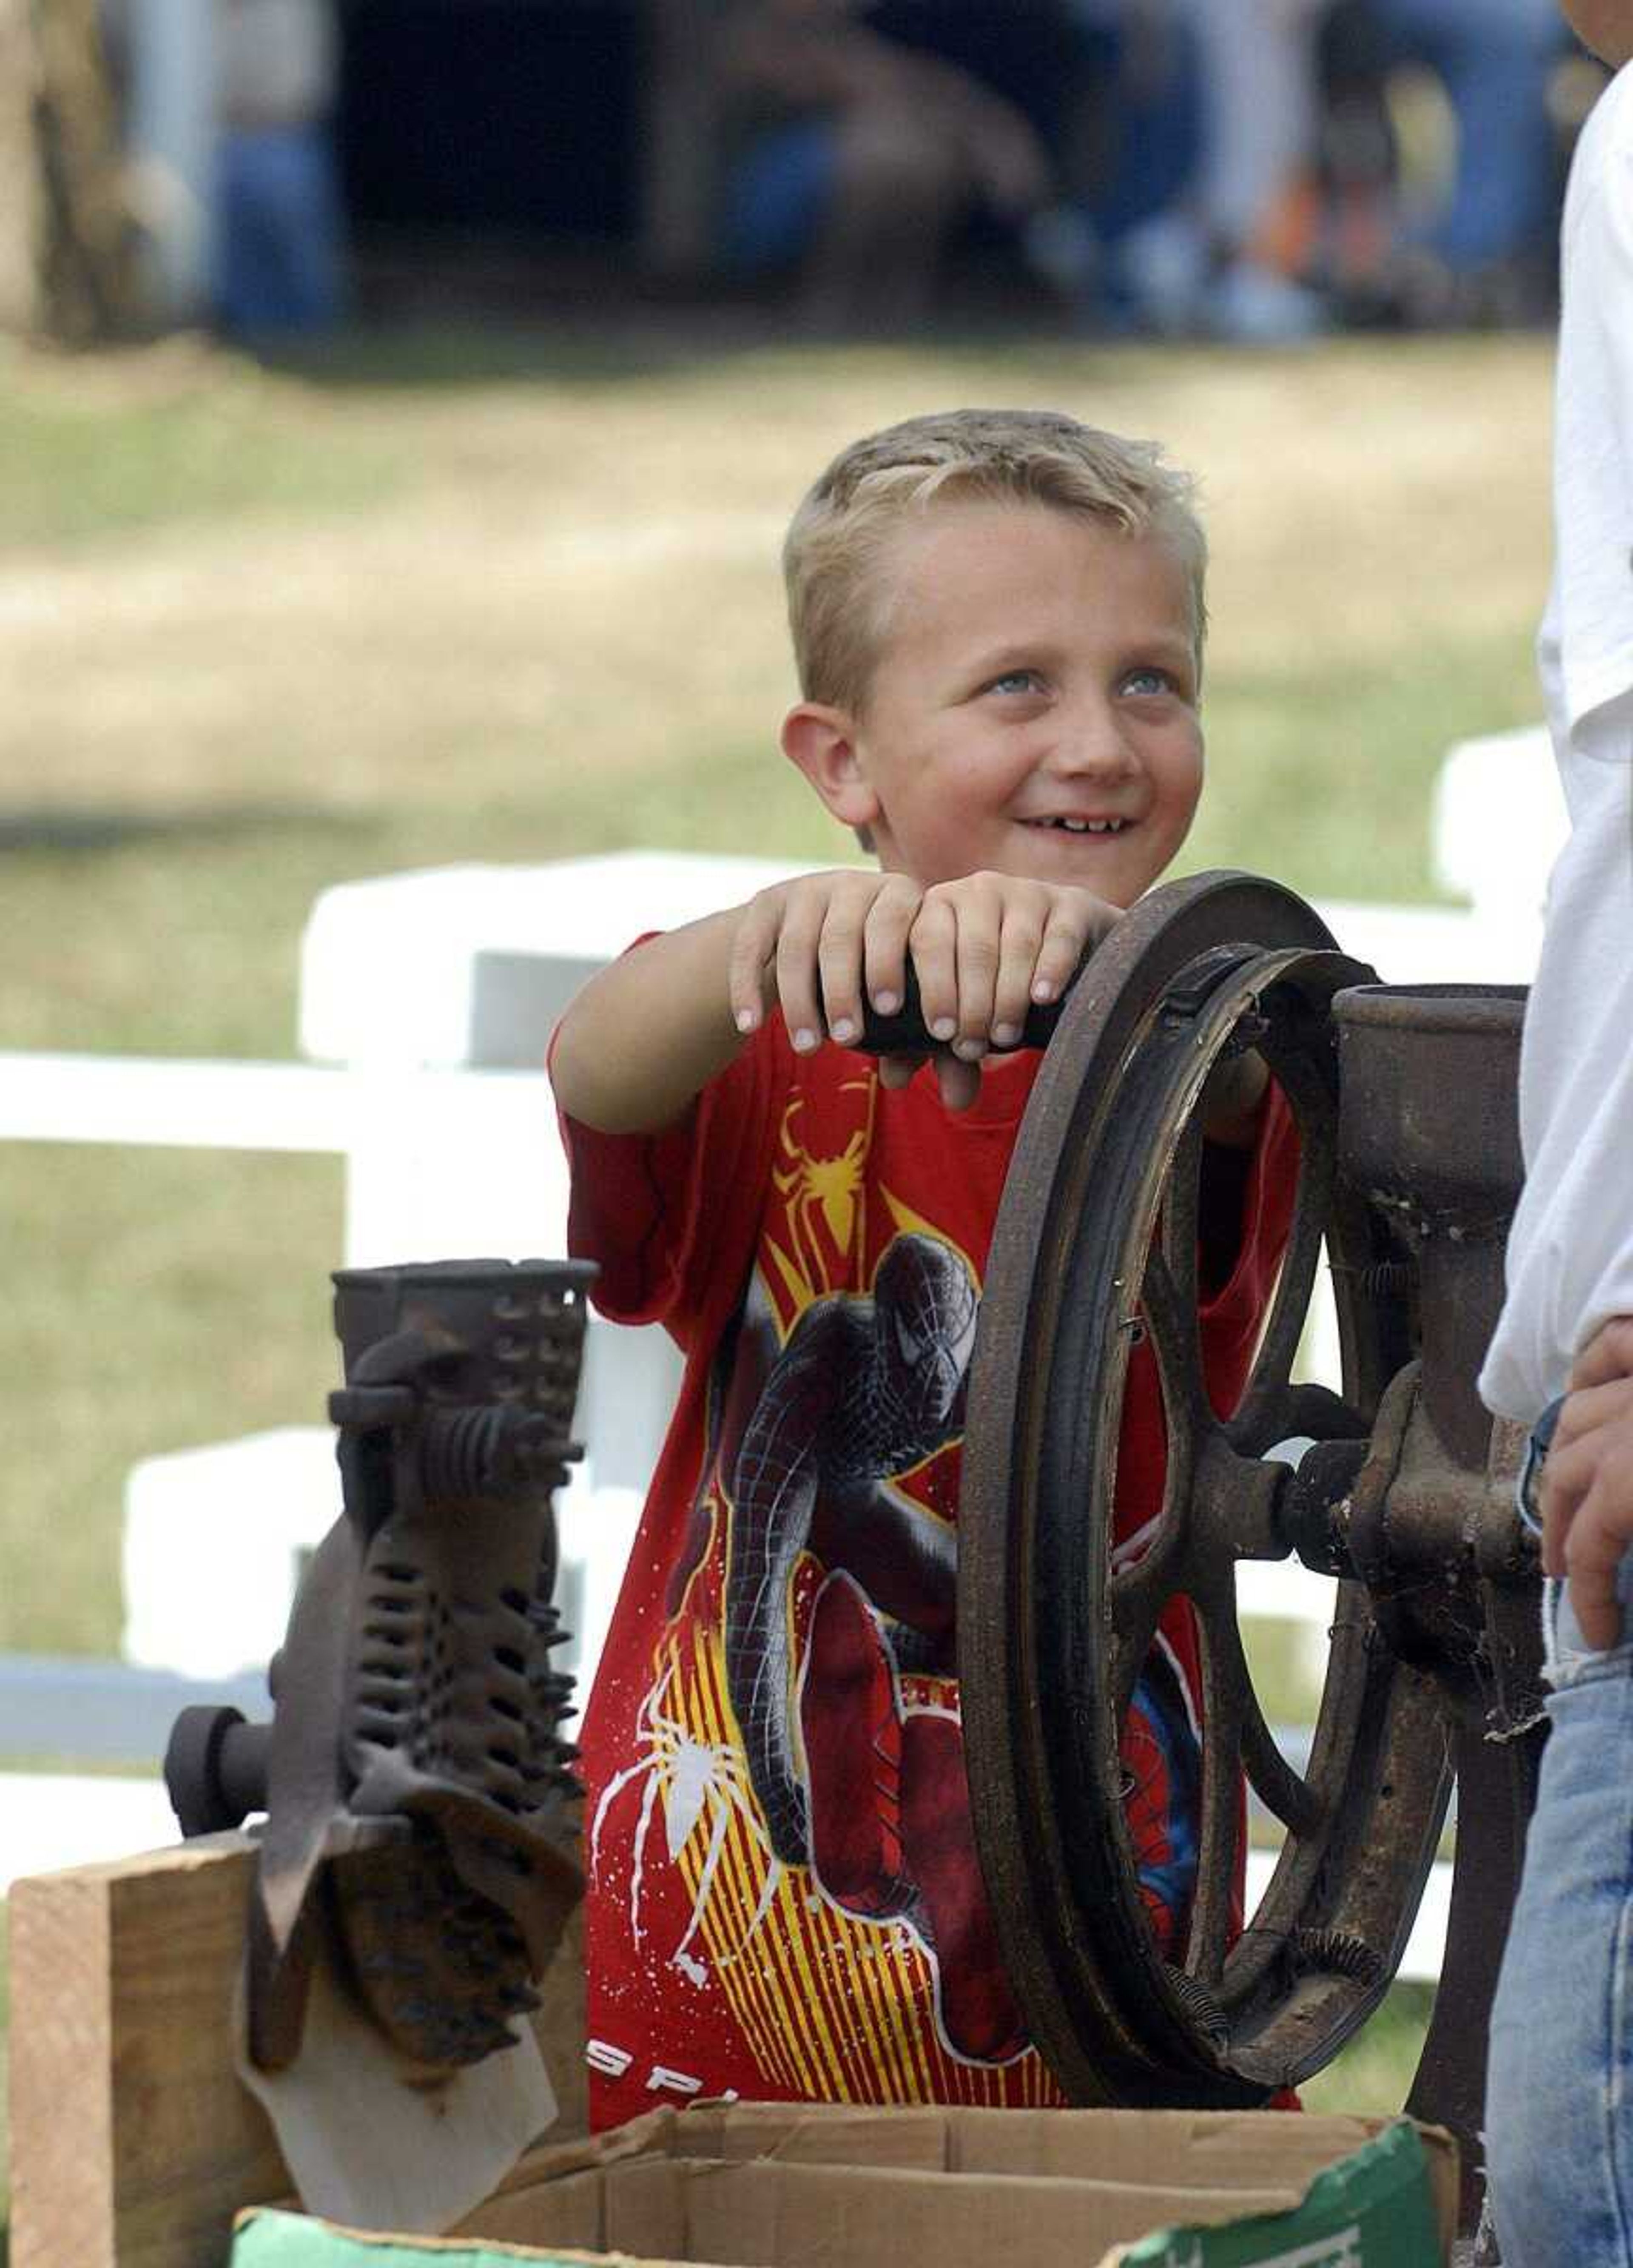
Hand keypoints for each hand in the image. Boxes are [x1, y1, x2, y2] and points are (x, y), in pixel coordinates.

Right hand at [728, 866, 923, 1061]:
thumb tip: (901, 1079)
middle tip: (847, 1039)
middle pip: (842, 937)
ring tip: (808, 1046)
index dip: (891, 965)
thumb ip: (910, 1026)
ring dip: (800, 1001)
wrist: (817, 928)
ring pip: (797, 945)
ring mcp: (807, 890)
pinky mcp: (767, 902)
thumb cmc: (876, 972)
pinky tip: (750, 1026)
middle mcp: (853, 884)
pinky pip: (751, 947)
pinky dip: (747, 988)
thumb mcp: (902, 982)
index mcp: (899, 896)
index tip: (889, 1011)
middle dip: (843, 992)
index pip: (895, 923)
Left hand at [894, 872, 1116, 1110]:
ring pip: (1016, 944)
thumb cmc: (993, 981)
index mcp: (939, 908)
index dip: (933, 989)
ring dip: (1008, 995)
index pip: (928, 940)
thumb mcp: (957, 1005)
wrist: (1064, 943)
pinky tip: (1042, 998)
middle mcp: (978, 891)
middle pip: (973, 948)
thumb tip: (895, 1080)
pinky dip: (1050, 968)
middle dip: (971, 1004)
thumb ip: (927, 1039)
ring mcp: (1026, 893)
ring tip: (1003, 1037)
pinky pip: (1059, 936)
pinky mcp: (1071, 903)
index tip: (938, 1034)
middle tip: (971, 1048)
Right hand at [1542, 1316, 1632, 1649]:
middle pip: (1571, 1472)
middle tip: (1570, 1575)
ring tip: (1570, 1500)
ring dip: (1566, 1461)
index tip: (1598, 1636)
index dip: (1591, 1594)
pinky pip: (1610, 1347)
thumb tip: (1623, 1577)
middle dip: (1564, 1530)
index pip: (1597, 1537)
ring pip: (1578, 1412)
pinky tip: (1583, 1393)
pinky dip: (1590, 1370)